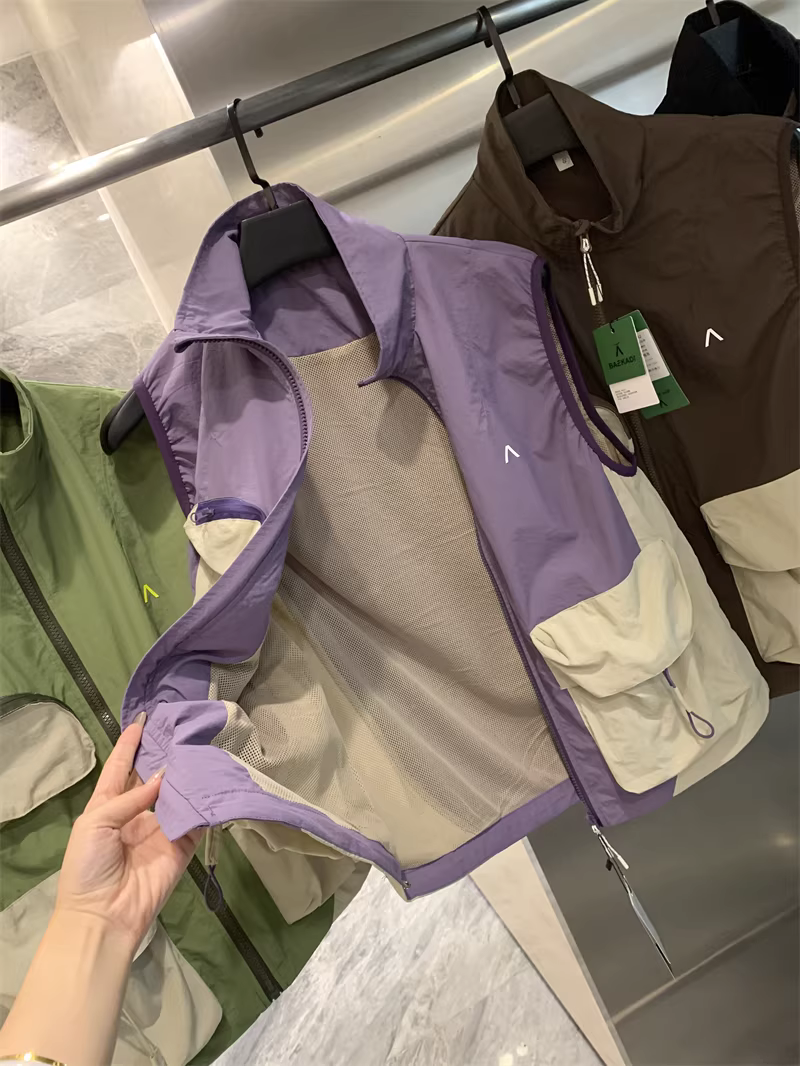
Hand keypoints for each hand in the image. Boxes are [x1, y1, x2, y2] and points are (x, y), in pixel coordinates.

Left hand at [56, 713, 197, 951]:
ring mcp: (160, 828)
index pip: (120, 768)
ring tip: (200, 747)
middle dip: (164, 754)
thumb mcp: (96, 823)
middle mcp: (136, 812)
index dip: (130, 745)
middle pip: (152, 777)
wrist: (104, 915)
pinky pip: (195, 819)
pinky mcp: (182, 845)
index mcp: (108, 806)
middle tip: (181, 729)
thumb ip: (130, 798)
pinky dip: (204, 802)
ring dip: (186, 774)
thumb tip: (163, 776)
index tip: (143, 720)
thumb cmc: (89, 865)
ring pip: (177, 793)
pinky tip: (212, 781)